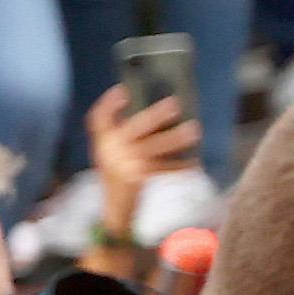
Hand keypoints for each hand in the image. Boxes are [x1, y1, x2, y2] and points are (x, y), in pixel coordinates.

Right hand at [86, 78, 200, 234]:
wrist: (113, 203)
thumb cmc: (115, 169)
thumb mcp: (109, 148)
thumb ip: (117, 128)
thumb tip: (145, 104)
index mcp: (103, 142)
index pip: (99, 119)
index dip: (109, 105)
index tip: (122, 90)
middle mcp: (111, 152)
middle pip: (134, 130)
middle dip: (154, 117)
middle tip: (174, 104)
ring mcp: (125, 165)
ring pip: (153, 148)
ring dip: (174, 139)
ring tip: (194, 131)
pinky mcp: (137, 178)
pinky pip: (162, 170)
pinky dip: (179, 167)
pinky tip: (194, 164)